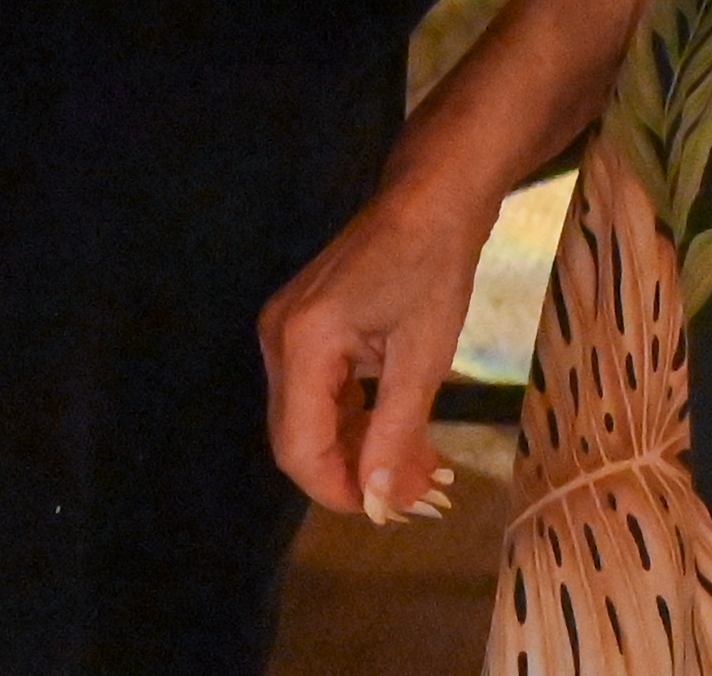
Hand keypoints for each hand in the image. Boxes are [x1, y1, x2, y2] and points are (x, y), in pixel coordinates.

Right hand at [258, 152, 501, 523]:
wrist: (431, 198)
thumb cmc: (433, 267)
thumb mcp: (423, 356)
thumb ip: (395, 431)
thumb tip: (379, 501)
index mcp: (302, 343)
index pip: (297, 448)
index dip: (337, 490)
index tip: (387, 512)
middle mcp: (278, 339)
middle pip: (297, 438)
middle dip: (351, 474)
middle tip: (412, 494)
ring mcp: (285, 331)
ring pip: (309, 420)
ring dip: (356, 450)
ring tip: (418, 469)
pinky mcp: (303, 327)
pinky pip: (318, 393)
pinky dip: (354, 420)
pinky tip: (397, 434)